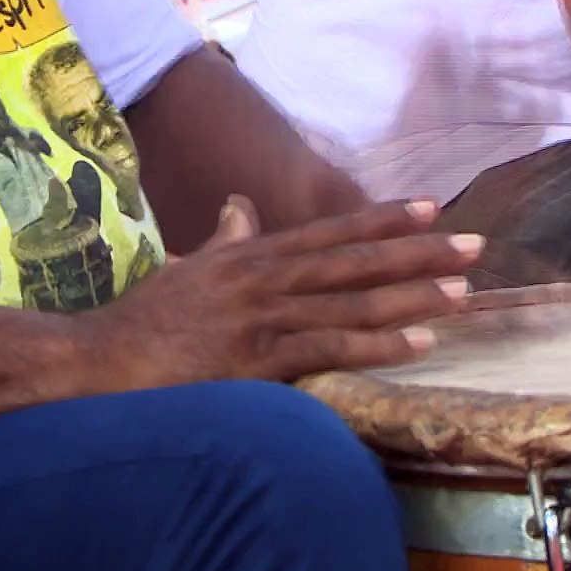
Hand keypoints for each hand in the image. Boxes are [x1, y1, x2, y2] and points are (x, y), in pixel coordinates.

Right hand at [81, 195, 483, 387]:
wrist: (95, 362)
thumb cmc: (145, 320)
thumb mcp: (189, 268)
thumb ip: (224, 241)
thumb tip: (240, 211)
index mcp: (254, 254)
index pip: (333, 230)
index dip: (385, 219)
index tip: (431, 208)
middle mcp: (267, 276)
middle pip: (358, 260)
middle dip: (421, 252)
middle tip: (475, 246)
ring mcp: (265, 316)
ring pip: (354, 300)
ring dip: (414, 297)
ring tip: (464, 292)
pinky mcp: (258, 359)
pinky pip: (331, 346)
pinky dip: (379, 344)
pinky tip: (420, 344)